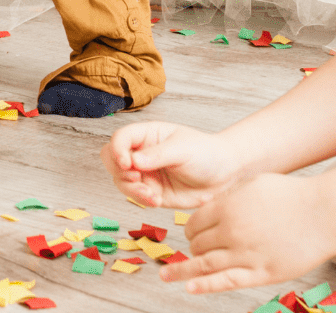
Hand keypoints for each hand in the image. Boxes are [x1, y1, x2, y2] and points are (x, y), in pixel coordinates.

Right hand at [102, 122, 246, 210]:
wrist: (224, 175)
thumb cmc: (206, 153)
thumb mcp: (183, 149)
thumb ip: (158, 155)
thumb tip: (133, 161)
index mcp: (148, 135)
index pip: (121, 138)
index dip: (118, 149)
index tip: (126, 163)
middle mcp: (142, 153)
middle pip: (111, 158)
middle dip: (118, 170)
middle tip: (134, 177)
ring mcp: (145, 173)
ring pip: (120, 180)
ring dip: (131, 189)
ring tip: (150, 194)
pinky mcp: (151, 192)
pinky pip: (135, 197)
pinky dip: (141, 200)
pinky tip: (157, 201)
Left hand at [167, 173, 335, 292]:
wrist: (325, 214)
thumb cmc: (292, 196)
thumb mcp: (254, 185)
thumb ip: (229, 197)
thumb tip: (209, 207)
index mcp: (228, 207)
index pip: (195, 222)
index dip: (190, 229)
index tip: (190, 234)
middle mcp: (232, 231)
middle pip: (199, 244)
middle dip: (192, 248)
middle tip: (190, 251)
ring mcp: (246, 254)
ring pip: (206, 264)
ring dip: (183, 270)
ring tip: (166, 275)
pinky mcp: (262, 273)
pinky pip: (226, 282)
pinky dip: (204, 285)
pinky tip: (189, 287)